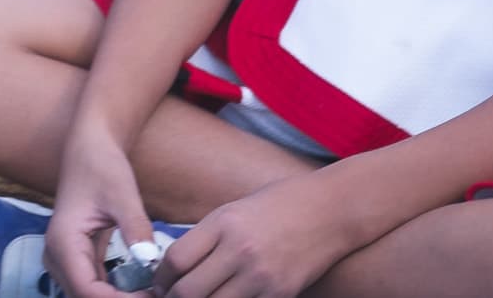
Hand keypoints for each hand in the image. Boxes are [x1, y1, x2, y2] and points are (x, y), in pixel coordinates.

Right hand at [47, 124, 153, 297]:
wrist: (90, 148)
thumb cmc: (103, 165)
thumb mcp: (123, 193)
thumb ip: (135, 226)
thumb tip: (150, 259)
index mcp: (63, 242)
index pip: (87, 291)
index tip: (151, 295)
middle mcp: (57, 257)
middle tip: (157, 294)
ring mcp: (64, 259)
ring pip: (88, 295)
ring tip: (152, 292)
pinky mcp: (77, 258)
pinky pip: (94, 286)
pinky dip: (115, 292)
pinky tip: (142, 289)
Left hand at [156, 172, 358, 297]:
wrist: (332, 210)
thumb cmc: (281, 204)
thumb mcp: (236, 210)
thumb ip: (207, 237)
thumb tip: (174, 267)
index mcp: (225, 222)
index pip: (176, 260)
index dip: (160, 279)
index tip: (160, 284)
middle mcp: (240, 250)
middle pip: (188, 292)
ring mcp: (261, 276)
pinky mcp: (280, 294)